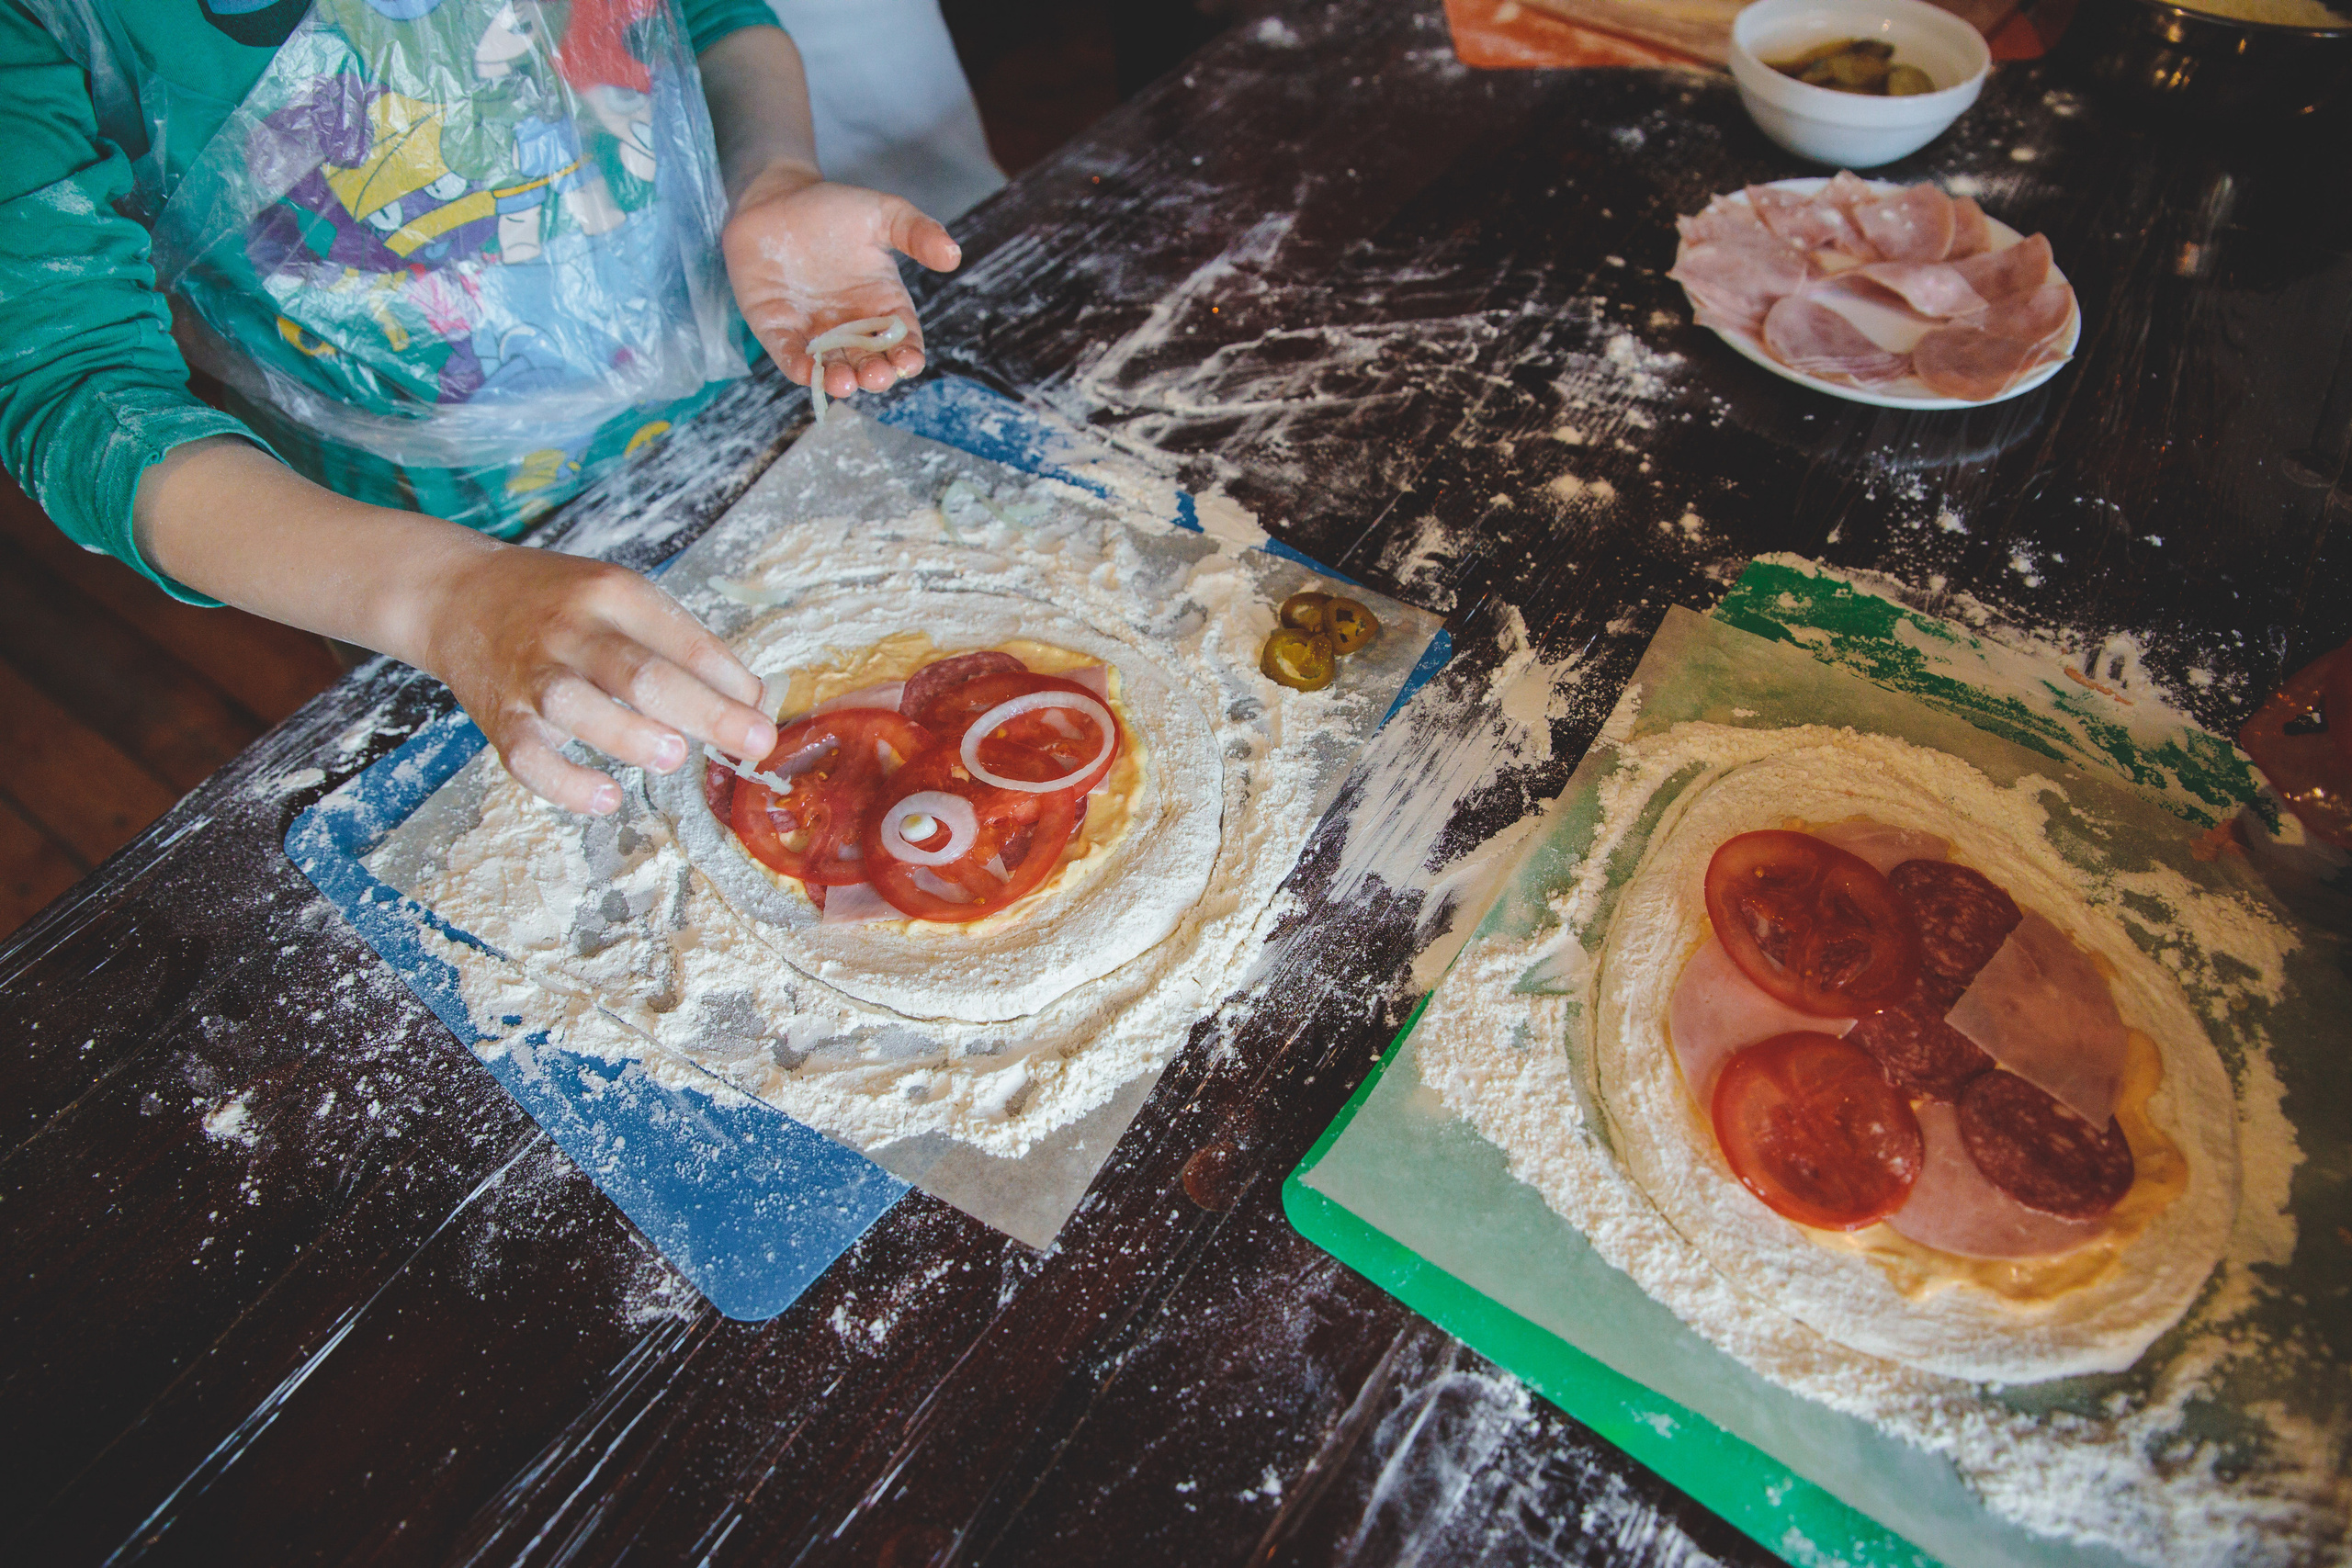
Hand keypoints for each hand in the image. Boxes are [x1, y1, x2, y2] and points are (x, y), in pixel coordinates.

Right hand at [413, 540, 778, 815]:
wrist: (457, 596)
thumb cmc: (559, 605)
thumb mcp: (620, 598)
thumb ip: (680, 643)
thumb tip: (749, 700)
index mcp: (613, 594)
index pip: (680, 637)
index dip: (728, 677)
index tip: (763, 713)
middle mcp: (572, 631)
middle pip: (640, 672)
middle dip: (703, 709)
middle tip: (753, 741)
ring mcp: (533, 675)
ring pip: (579, 707)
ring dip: (630, 735)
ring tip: (674, 755)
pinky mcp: (502, 717)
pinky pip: (530, 758)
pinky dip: (565, 783)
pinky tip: (606, 798)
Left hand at [722, 162, 961, 402]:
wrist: (777, 197)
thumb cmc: (833, 207)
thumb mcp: (883, 213)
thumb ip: (918, 232)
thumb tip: (953, 255)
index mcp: (881, 304)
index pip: (901, 340)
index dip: (907, 356)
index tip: (909, 362)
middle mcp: (850, 324)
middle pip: (868, 361)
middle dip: (874, 374)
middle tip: (875, 376)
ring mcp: (813, 329)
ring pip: (830, 366)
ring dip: (838, 380)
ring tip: (844, 383)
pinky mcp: (776, 327)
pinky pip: (788, 353)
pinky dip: (797, 366)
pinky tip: (805, 372)